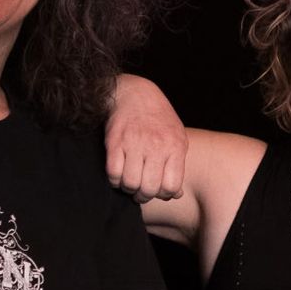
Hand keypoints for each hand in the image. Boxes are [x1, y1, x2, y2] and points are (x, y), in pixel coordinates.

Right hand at [106, 74, 186, 201]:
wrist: (135, 94)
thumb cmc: (159, 120)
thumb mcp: (177, 139)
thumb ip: (177, 167)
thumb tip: (176, 195)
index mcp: (175, 146)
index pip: (171, 186)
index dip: (164, 195)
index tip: (158, 190)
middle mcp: (156, 145)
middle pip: (149, 188)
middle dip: (144, 196)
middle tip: (141, 192)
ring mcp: (134, 143)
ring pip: (130, 183)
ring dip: (128, 189)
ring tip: (130, 183)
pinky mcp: (114, 141)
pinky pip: (113, 173)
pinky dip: (114, 180)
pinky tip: (118, 175)